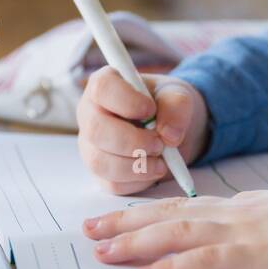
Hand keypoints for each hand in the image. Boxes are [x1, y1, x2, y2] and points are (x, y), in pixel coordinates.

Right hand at [76, 68, 210, 194]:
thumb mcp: (178, 96)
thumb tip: (169, 135)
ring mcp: (91, 145)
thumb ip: (177, 106)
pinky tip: (153, 169)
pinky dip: (138, 181)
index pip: (102, 87)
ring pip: (100, 162)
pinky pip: (112, 183)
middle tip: (160, 144)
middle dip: (133, 142)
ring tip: (162, 161)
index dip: (126, 101)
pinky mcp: (100, 172)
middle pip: (96, 130)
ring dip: (136, 166)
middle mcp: (89, 114)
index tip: (151, 110)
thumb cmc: (165, 105)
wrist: (170, 129)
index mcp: (104, 85)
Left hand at [83, 182, 267, 268]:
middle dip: (125, 222)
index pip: (185, 206)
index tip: (119, 216)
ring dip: (134, 242)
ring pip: (175, 232)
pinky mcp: (255, 257)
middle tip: (89, 228)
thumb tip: (248, 232)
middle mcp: (236, 212)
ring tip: (102, 250)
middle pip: (168, 214)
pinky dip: (171, 268)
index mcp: (246, 205)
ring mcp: (243, 232)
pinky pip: (203, 261)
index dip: (148, 211)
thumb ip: (265, 222)